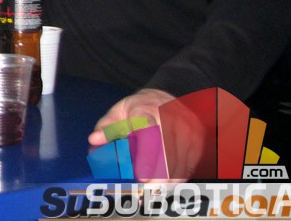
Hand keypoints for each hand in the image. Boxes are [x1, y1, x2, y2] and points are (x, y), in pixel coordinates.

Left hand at [89, 89, 204, 181]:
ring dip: (167, 180)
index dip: (147, 156)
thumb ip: (106, 127)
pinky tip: (166, 184)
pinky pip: (189, 164)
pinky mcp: (196, 140)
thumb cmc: (137, 109)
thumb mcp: (118, 112)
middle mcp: (170, 118)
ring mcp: (186, 129)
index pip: (148, 132)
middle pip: (168, 152)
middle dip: (159, 176)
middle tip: (147, 192)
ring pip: (180, 161)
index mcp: (146, 110)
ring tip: (154, 192)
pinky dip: (177, 177)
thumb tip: (94, 139)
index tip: (142, 176)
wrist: (164, 98)